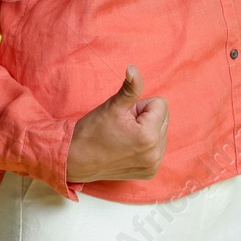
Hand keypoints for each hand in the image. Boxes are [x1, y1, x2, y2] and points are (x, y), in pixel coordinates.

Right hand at [66, 65, 168, 182]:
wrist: (77, 159)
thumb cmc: (93, 131)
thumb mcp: (113, 106)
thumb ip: (130, 87)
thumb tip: (134, 68)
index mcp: (149, 135)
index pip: (160, 104)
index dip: (140, 106)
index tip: (124, 117)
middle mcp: (155, 153)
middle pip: (163, 118)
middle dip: (145, 118)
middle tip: (123, 127)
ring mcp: (152, 165)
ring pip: (161, 132)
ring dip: (146, 131)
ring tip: (125, 137)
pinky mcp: (149, 172)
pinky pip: (157, 147)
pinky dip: (146, 144)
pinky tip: (128, 147)